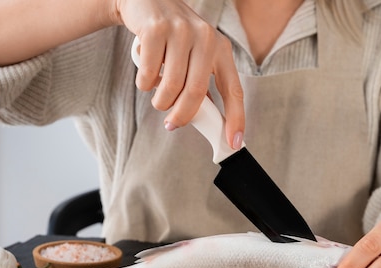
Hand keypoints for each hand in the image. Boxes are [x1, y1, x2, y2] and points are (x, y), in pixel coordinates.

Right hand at [113, 0, 244, 147]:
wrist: (145, 2)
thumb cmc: (173, 38)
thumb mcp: (195, 57)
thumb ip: (201, 84)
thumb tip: (205, 122)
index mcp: (221, 49)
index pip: (234, 90)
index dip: (236, 118)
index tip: (233, 142)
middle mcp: (206, 37)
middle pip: (196, 93)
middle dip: (182, 116)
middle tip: (172, 125)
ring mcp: (182, 31)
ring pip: (171, 86)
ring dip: (160, 101)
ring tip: (158, 97)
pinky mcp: (156, 29)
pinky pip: (149, 74)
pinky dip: (145, 84)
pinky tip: (146, 76)